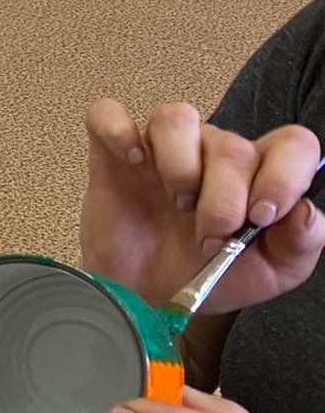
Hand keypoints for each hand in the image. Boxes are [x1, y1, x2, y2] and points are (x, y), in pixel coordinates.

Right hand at [81, 99, 321, 312]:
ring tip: (176, 203)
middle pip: (232, 146)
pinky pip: (109, 115)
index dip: (285, 175)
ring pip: (177, 118)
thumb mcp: (271, 272)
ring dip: (180, 166)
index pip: (293, 144)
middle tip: (210, 239)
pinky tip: (132, 165)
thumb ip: (300, 244)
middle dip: (223, 201)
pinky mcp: (113, 153)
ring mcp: (162, 149)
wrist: (147, 297)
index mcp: (258, 174)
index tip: (262, 217)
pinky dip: (118, 132)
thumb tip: (303, 211)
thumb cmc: (208, 277)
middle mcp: (213, 152)